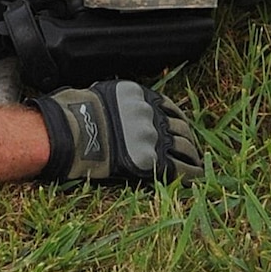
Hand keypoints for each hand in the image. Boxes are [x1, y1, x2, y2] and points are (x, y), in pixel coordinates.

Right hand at [30, 81, 201, 185]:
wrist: (73, 134)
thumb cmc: (77, 115)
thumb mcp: (100, 94)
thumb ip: (117, 101)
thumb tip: (112, 104)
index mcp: (141, 96)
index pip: (168, 106)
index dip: (175, 119)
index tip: (178, 127)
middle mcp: (153, 114)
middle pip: (180, 127)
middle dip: (187, 138)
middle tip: (191, 147)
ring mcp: (156, 137)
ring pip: (186, 146)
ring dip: (193, 155)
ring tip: (197, 163)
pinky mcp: (156, 161)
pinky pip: (183, 168)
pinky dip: (193, 173)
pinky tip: (197, 176)